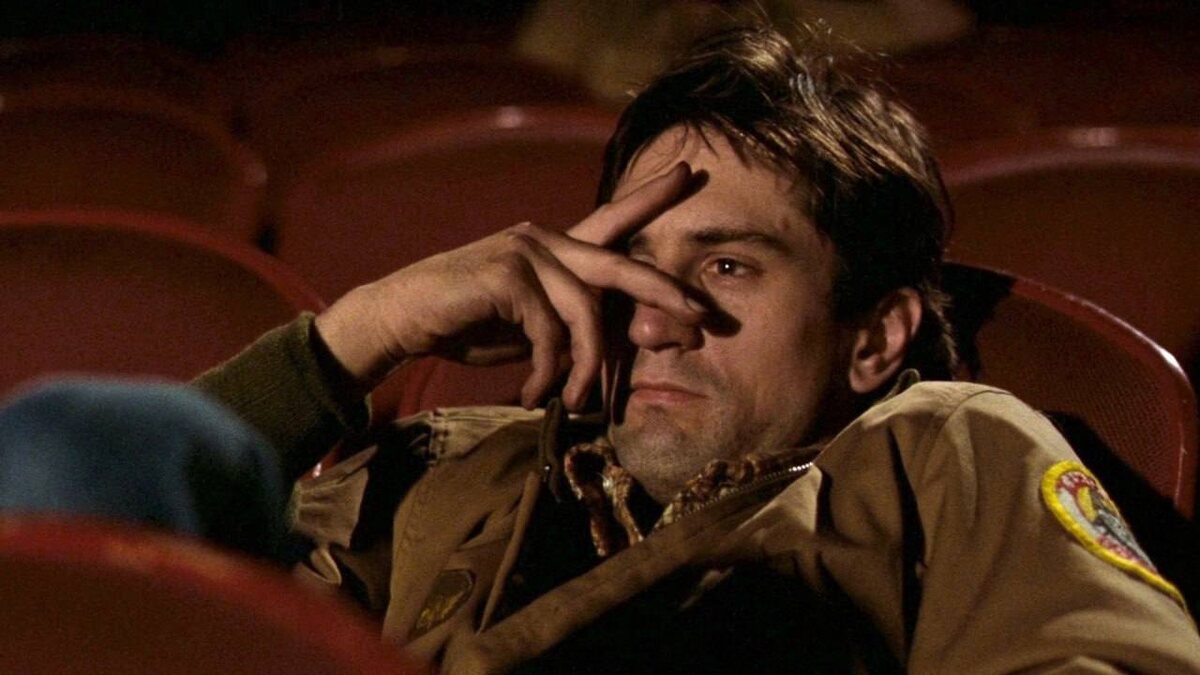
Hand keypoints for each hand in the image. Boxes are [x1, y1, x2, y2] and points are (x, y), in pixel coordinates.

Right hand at [314, 162, 702, 409]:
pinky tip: (534, 393)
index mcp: (554, 246)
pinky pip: (550, 329)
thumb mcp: (533, 326)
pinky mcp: (506, 272)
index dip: (650, 197)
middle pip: (620, 264)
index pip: (612, 218)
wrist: (402, 320)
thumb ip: (573, 324)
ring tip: (572, 401)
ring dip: (585, 367)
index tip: (689, 174)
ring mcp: (526, 250)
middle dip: (664, 292)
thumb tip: (627, 340)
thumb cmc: (468, 324)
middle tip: (700, 317)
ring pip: (586, 312)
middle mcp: (545, 238)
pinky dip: (547, 370)